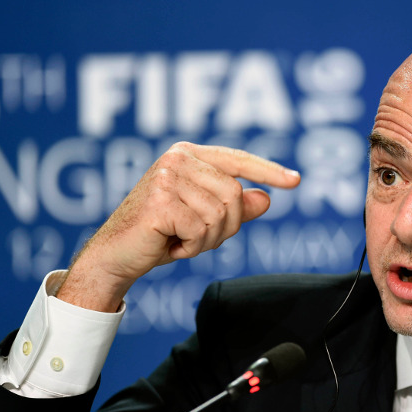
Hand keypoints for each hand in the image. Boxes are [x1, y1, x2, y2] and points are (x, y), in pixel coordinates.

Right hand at [56, 142, 300, 311]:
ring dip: (207, 239)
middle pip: (235, 194)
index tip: (295, 180)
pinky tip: (172, 245)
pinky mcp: (162, 201)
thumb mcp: (204, 219)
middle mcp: (178, 158)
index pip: (238, 159)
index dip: (269, 171)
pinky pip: (203, 229)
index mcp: (189, 155)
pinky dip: (193, 247)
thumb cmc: (160, 235)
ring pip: (222, 213)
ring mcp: (168, 177)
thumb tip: (266, 199)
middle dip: (225, 226)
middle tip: (195, 237)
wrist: (115, 257)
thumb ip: (234, 207)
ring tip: (181, 239)